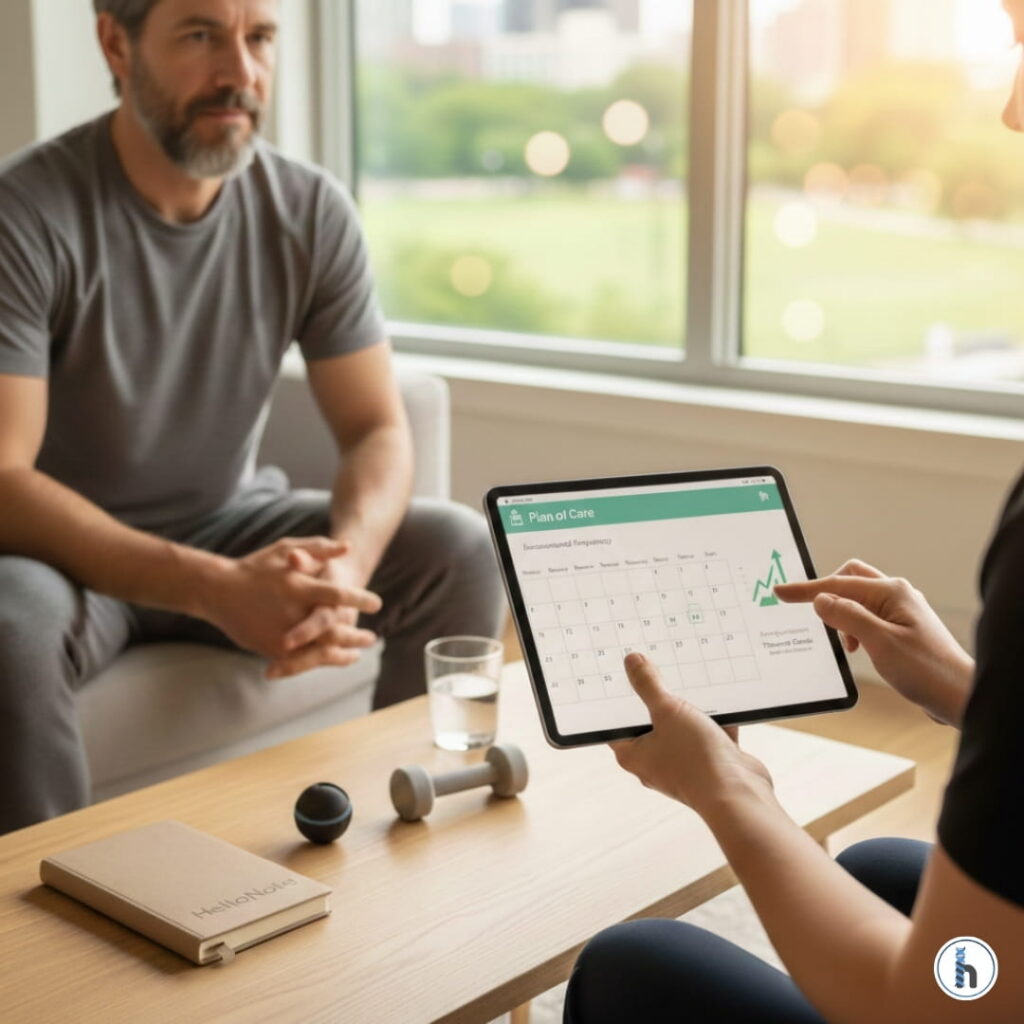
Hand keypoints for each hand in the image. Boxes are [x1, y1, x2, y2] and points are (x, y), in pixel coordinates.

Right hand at [198, 536, 380, 668]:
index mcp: (297, 587)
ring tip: (359, 652)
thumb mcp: (285, 548)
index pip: (337, 595)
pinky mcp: (273, 649)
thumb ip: (318, 549)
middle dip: (355, 635)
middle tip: (372, 637)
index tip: (376, 603)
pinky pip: (304, 660)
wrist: (218, 591)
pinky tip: (336, 658)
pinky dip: (323, 660)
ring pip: (321, 650)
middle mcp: (291, 613)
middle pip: (333, 630)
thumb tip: (348, 547)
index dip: (359, 599)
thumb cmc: (257, 566)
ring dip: (344, 652)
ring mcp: (281, 634)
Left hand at [609, 652, 775, 817]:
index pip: (615, 722)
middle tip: (656, 667)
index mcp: (633, 755)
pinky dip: (715, 720)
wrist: (740, 795)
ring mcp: (683, 764)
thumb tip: (631, 662)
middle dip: (657, 697)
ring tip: (690, 678)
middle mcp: (655, 762)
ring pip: (681, 727)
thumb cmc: (695, 760)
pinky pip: (709, 734)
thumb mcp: (668, 711)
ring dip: (689, 708)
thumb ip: (649, 686)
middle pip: (650, 721)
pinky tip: (722, 700)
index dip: (616, 698)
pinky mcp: (710, 764)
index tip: (619, 674)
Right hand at [774, 559, 973, 726]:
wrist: (959, 695)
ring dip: (842, 614)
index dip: (806, 590)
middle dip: (827, 592)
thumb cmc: (927, 670)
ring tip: (844, 643)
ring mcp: (900, 611)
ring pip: (858, 599)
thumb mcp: (879, 642)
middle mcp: (896, 595)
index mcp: (891, 592)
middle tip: (812, 612)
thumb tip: (821, 600)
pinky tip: (857, 648)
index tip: (781, 593)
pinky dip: (854, 626)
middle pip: (850, 579)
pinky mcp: (901, 628)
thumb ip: (848, 617)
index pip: (838, 585)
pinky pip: (867, 616)